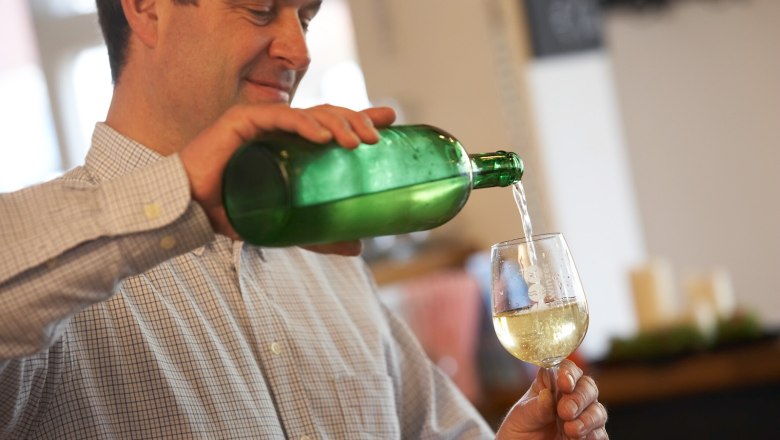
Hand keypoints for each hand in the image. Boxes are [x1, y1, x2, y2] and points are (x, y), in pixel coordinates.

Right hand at [178, 104, 395, 254]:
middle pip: (326, 115)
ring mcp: (260, 121)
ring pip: (308, 113)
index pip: (331, 123)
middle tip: (377, 139)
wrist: (190, 213)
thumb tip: (358, 247)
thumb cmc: (233, 212)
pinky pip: (279, 117)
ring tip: (356, 143)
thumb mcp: (285, 225)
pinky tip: (323, 137)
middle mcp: (278, 127)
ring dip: (337, 123)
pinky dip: (304, 124)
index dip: (360, 117)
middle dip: (355, 120)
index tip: (389, 119)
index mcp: (290, 143)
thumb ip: (318, 234)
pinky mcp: (241, 121)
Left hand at [496, 359, 607, 438]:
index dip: (569, 373)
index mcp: (552, 384)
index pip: (567, 369)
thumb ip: (536, 407)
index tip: (564, 383)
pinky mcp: (590, 436)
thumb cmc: (520, 429)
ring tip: (570, 430)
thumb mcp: (522, 415)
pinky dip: (592, 435)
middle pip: (588, 387)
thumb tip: (547, 395)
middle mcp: (571, 397)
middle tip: (565, 411)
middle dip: (579, 398)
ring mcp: (583, 417)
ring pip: (598, 411)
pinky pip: (600, 434)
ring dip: (587, 419)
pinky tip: (577, 438)